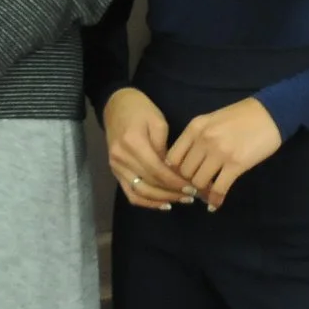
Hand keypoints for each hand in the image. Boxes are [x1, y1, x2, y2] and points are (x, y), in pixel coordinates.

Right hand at [102, 88, 193, 209]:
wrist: (116, 105)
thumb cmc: (140, 109)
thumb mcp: (158, 122)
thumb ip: (166, 148)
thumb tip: (176, 172)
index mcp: (133, 143)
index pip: (157, 171)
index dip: (176, 182)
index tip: (193, 187)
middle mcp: (121, 158)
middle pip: (150, 183)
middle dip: (173, 192)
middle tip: (194, 195)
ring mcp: (115, 166)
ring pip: (140, 192)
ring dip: (162, 199)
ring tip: (182, 199)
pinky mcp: (114, 171)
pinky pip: (130, 193)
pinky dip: (147, 202)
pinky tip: (164, 203)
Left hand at [166, 98, 281, 211]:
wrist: (270, 113)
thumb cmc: (241, 116)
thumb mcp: (212, 120)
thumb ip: (197, 138)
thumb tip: (185, 162)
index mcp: (195, 127)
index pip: (172, 157)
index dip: (174, 172)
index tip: (182, 178)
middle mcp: (203, 139)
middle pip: (184, 172)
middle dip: (188, 183)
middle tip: (196, 188)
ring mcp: (219, 152)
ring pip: (199, 182)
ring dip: (202, 192)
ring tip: (207, 193)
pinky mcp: (236, 164)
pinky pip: (219, 188)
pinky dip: (215, 200)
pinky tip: (216, 204)